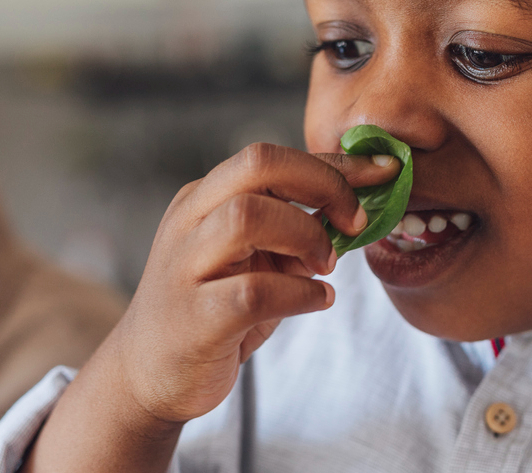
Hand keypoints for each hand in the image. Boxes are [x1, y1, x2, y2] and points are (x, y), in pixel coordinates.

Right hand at [24, 143, 399, 472]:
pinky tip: (318, 300)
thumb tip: (358, 211)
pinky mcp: (195, 318)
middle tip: (355, 221)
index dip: (335, 161)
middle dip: (324, 184)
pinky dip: (300, 292)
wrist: (147, 375)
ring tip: (326, 265)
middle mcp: (190, 221)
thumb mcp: (253, 259)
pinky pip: (254, 291)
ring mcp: (186, 267)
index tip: (384, 169)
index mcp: (204, 197)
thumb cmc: (213, 309)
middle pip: (258, 164)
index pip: (272, 157)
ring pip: (247, 216)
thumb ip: (292, 231)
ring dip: (306, 235)